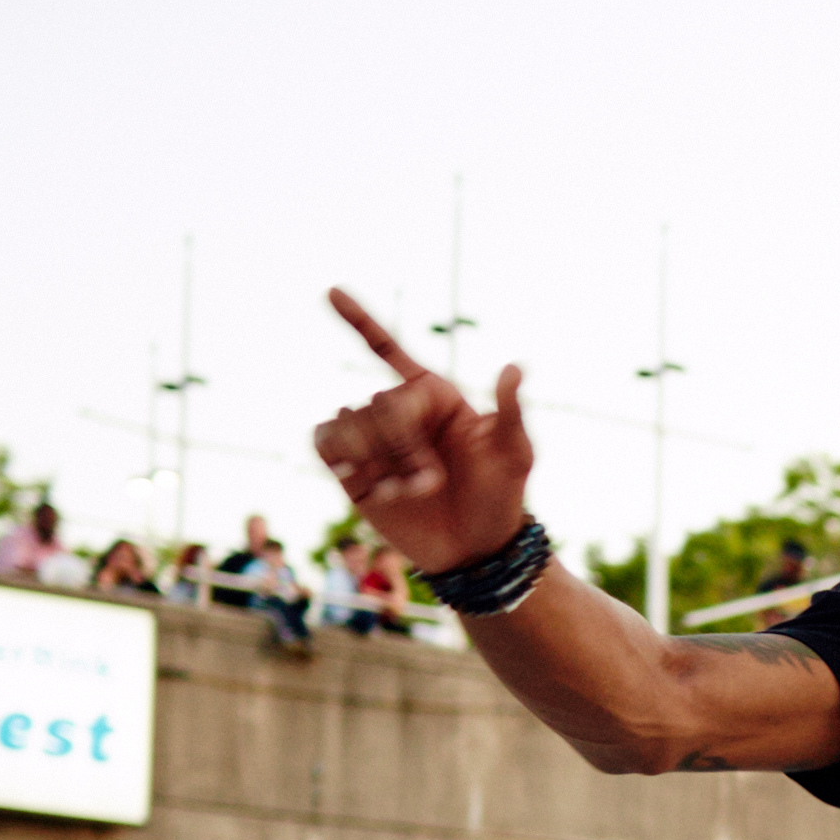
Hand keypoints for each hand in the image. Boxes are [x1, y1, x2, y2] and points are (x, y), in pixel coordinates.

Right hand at [312, 289, 533, 577]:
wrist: (473, 549)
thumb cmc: (500, 498)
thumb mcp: (515, 454)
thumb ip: (509, 411)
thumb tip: (515, 367)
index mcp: (433, 395)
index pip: (389, 349)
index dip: (358, 318)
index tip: (330, 290)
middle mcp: (398, 410)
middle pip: (378, 403)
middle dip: (405, 445)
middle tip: (432, 481)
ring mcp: (371, 437)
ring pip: (347, 422)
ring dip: (378, 461)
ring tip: (407, 490)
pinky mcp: (348, 466)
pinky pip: (324, 441)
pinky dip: (343, 460)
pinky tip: (368, 484)